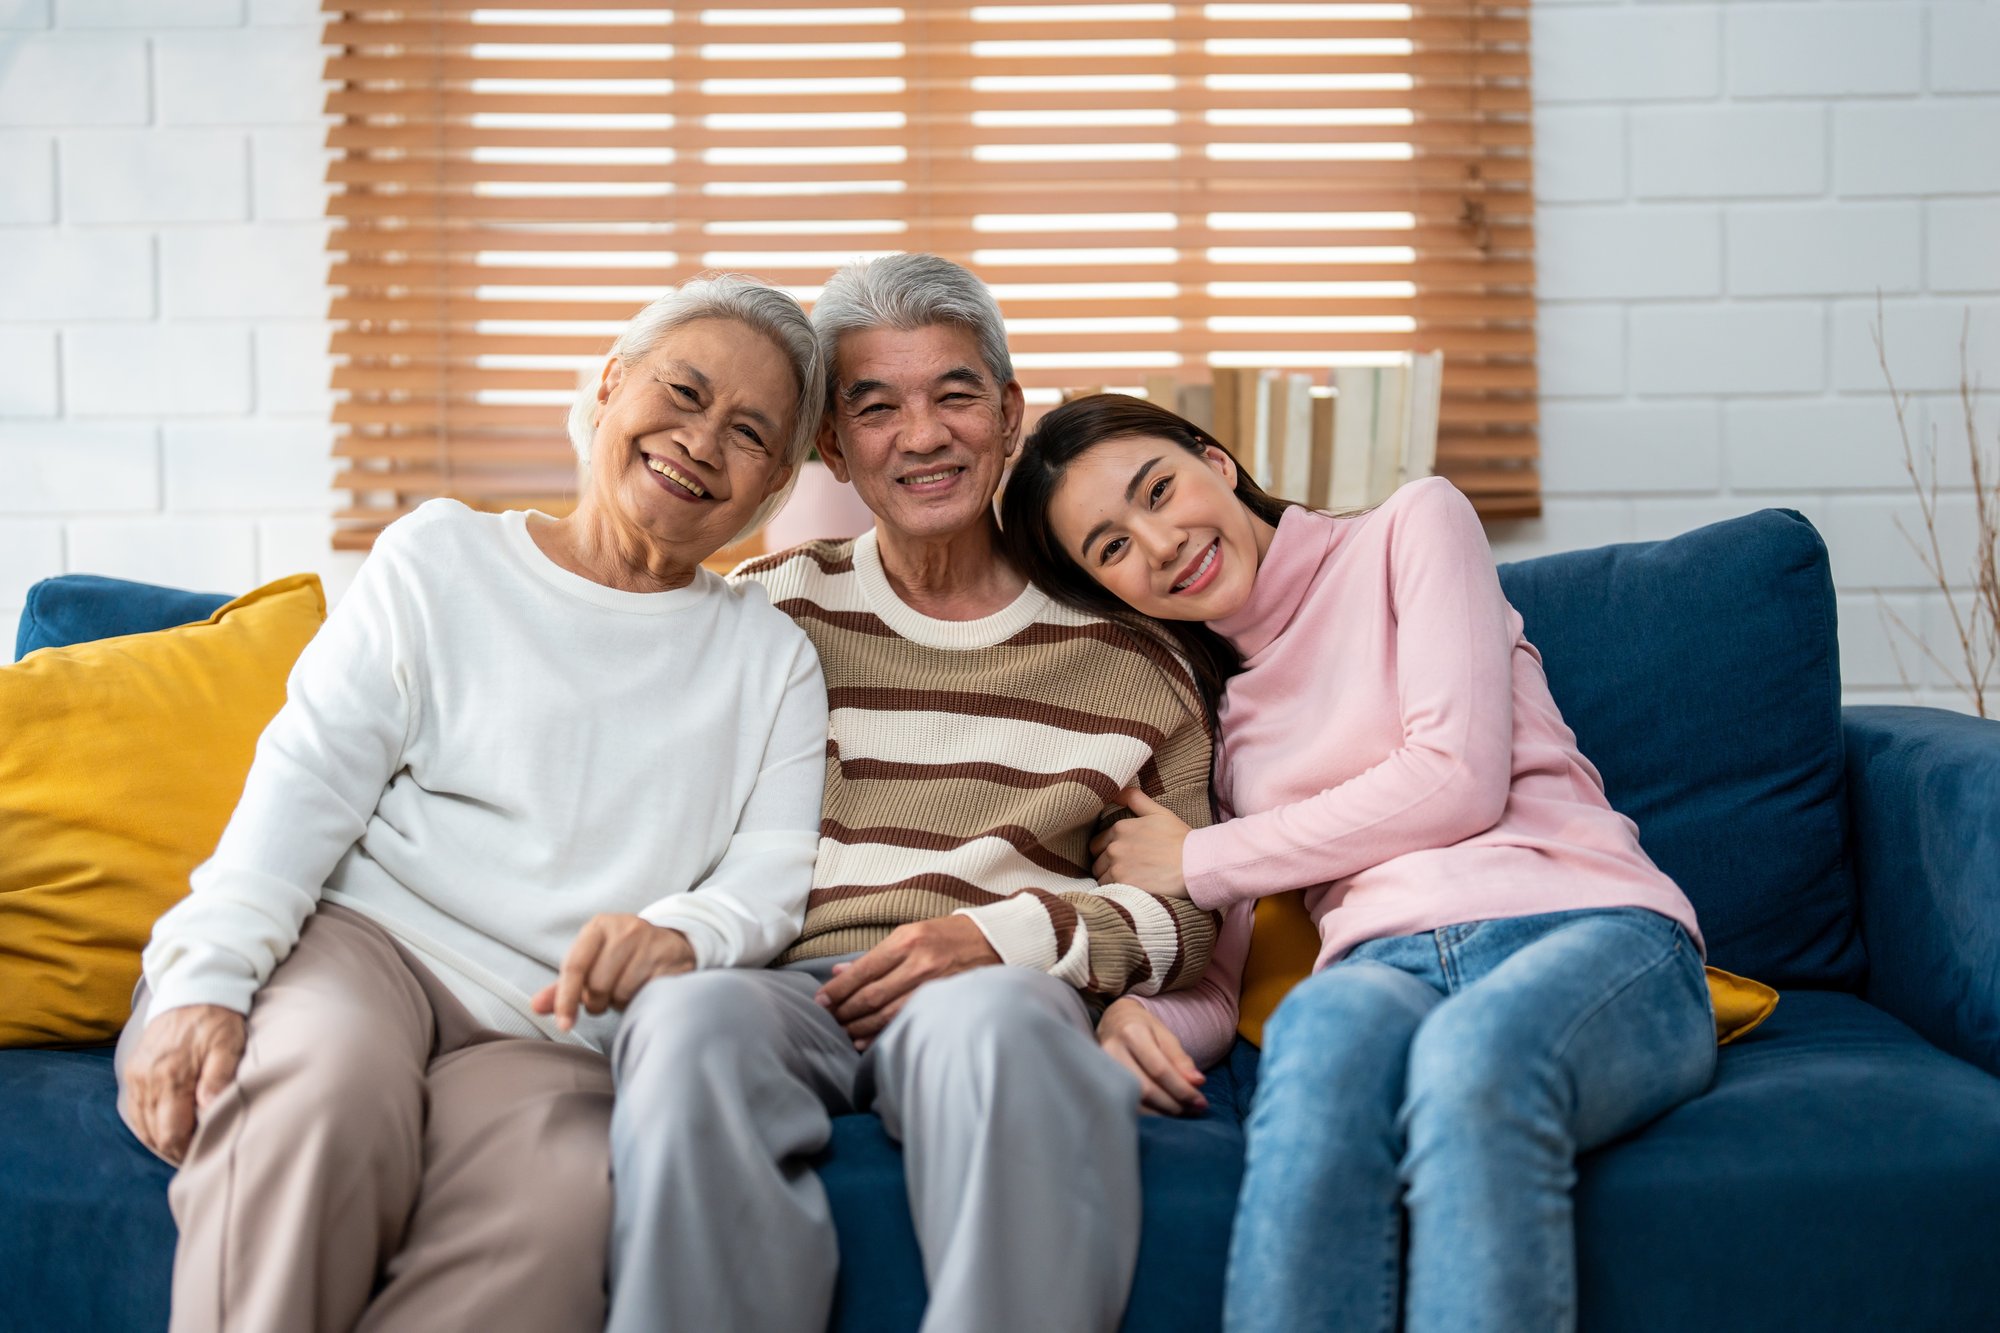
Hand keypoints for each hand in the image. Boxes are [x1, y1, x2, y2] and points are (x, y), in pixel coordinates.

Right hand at [120, 1003, 246, 1164]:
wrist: (193, 988)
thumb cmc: (218, 1019)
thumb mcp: (228, 1045)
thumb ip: (218, 1078)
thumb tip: (209, 1111)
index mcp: (171, 1076)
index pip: (171, 1133)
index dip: (186, 1150)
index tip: (204, 1153)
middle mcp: (147, 1079)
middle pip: (154, 1134)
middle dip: (174, 1149)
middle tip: (197, 1154)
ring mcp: (136, 1076)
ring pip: (142, 1126)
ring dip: (160, 1139)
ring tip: (185, 1145)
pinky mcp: (133, 1071)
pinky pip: (135, 1110)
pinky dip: (148, 1125)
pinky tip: (167, 1128)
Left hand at [532, 916, 694, 1031]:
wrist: (670, 944)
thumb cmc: (621, 957)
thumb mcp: (590, 963)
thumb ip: (562, 987)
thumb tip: (536, 1006)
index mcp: (599, 927)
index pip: (575, 966)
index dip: (566, 999)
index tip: (564, 1024)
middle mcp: (625, 928)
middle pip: (597, 984)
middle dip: (597, 1001)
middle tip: (606, 996)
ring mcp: (651, 942)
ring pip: (621, 992)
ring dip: (620, 1002)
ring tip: (626, 990)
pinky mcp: (670, 959)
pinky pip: (645, 994)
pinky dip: (640, 1000)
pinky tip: (642, 990)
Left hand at [816, 916, 1000, 1049]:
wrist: (993, 940)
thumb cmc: (946, 936)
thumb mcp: (910, 934)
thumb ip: (875, 956)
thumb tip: (839, 972)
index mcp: (906, 941)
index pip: (862, 970)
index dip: (838, 990)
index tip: (820, 1001)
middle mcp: (918, 962)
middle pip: (871, 995)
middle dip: (845, 1011)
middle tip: (829, 1020)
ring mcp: (933, 984)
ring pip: (887, 1013)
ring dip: (860, 1026)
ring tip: (845, 1033)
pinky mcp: (944, 1000)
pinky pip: (907, 1021)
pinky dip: (883, 1034)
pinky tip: (867, 1041)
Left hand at [1089, 788, 1192, 897]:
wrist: (1195, 865)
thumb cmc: (1180, 839)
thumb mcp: (1159, 813)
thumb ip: (1136, 799)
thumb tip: (1117, 791)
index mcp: (1120, 828)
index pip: (1098, 843)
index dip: (1108, 850)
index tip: (1123, 856)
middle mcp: (1115, 846)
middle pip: (1097, 861)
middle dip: (1107, 865)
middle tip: (1127, 870)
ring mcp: (1117, 866)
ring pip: (1101, 877)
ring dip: (1111, 879)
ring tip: (1130, 880)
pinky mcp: (1123, 885)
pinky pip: (1108, 890)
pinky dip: (1115, 890)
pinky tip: (1130, 889)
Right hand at [1098, 998, 1206, 1116]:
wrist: (1113, 1022)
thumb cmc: (1143, 1028)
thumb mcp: (1165, 1035)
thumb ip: (1180, 1059)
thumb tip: (1197, 1083)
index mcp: (1132, 1033)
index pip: (1159, 1070)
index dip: (1182, 1089)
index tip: (1200, 1101)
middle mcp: (1112, 1051)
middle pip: (1146, 1089)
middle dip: (1174, 1104)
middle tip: (1195, 1109)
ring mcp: (1103, 1069)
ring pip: (1135, 1101)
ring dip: (1163, 1113)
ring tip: (1183, 1112)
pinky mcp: (1100, 1083)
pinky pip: (1126, 1105)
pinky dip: (1149, 1113)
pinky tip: (1164, 1113)